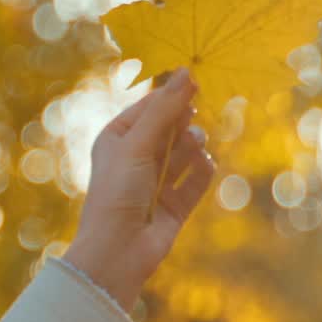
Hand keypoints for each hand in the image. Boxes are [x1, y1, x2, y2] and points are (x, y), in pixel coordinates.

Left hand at [64, 69, 214, 314]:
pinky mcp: (174, 205)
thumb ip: (165, 109)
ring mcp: (155, 182)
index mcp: (116, 139)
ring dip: (191, 144)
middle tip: (192, 117)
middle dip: (182, 121)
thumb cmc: (118, 191)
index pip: (148, 108)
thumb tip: (187, 72)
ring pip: (184, 152)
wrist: (118, 250)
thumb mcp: (138, 144)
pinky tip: (204, 163)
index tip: (195, 81)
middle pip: (169, 128)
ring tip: (194, 142)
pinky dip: (201, 170)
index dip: (170, 95)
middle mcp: (135, 158)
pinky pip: (195, 179)